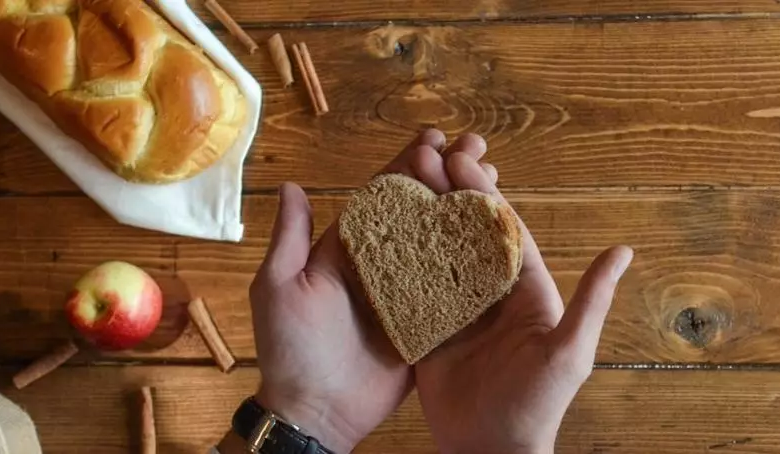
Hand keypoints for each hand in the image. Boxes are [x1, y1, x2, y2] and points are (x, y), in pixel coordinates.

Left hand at [247, 130, 496, 451]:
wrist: (316, 411)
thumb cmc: (290, 349)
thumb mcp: (279, 288)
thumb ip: (290, 239)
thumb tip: (292, 184)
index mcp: (350, 249)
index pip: (382, 195)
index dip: (407, 164)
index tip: (435, 136)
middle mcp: (384, 264)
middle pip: (421, 210)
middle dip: (448, 176)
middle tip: (478, 148)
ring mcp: (410, 292)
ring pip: (444, 241)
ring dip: (467, 209)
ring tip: (495, 180)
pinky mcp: (429, 321)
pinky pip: (455, 288)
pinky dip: (477, 262)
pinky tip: (501, 236)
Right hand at [415, 141, 633, 453]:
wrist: (491, 451)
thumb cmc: (538, 405)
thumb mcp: (570, 351)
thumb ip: (591, 301)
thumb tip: (624, 250)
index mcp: (524, 289)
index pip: (502, 231)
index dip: (482, 195)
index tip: (461, 162)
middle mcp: (489, 293)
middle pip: (464, 234)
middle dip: (446, 195)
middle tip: (423, 157)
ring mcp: (456, 310)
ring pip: (435, 254)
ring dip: (419, 220)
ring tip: (397, 183)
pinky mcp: (428, 329)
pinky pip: (411, 290)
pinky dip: (396, 263)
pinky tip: (378, 237)